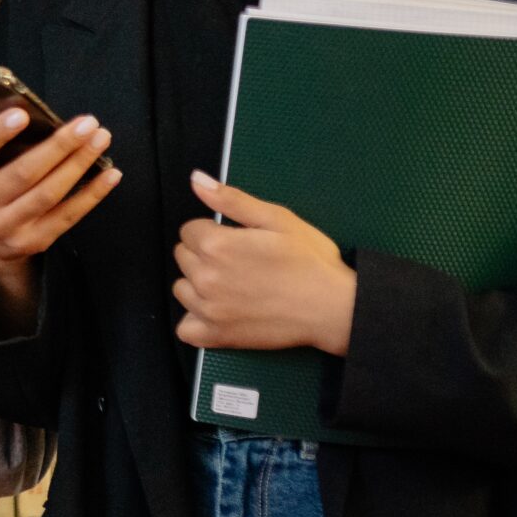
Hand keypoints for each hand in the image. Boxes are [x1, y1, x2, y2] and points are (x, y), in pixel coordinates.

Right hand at [0, 109, 121, 273]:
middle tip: (87, 123)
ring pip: (49, 194)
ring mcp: (6, 227)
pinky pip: (68, 215)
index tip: (22, 114)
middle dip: (59, 146)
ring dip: (79, 164)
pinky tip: (110, 173)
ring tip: (100, 139)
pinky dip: (92, 193)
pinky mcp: (33, 241)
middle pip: (23, 174)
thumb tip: (44, 119)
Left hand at [173, 172, 355, 355]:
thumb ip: (231, 199)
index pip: (190, 230)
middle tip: (242, 262)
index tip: (237, 240)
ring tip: (235, 285)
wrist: (334, 308)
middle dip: (206, 255)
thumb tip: (197, 180)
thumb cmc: (311, 262)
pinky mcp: (216, 335)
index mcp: (216, 246)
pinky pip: (185, 329)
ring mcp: (208, 310)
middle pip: (184, 257)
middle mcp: (205, 278)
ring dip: (199, 285)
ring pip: (182, 288)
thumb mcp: (277, 218)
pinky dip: (197, 321)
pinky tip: (220, 312)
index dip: (213, 231)